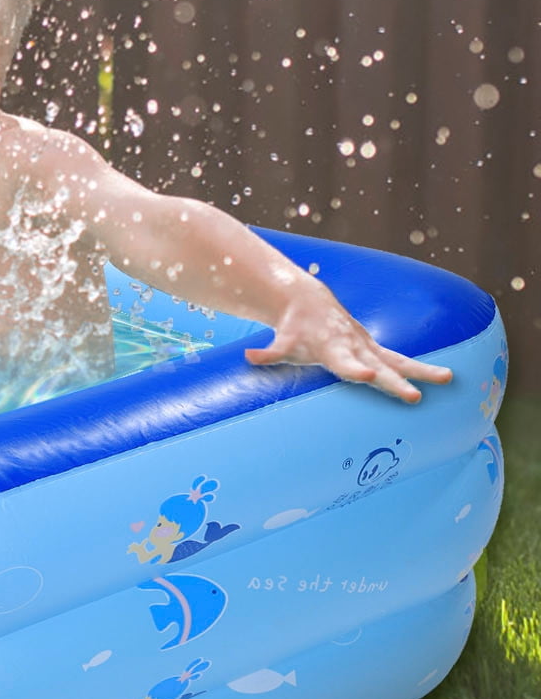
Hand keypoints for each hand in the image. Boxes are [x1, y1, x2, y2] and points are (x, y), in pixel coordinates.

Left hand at [244, 287, 452, 402]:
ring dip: (421, 371)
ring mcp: (368, 348)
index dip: (354, 370)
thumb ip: (270, 352)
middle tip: (413, 396)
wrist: (308, 302)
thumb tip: (250, 356)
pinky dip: (421, 369)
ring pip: (398, 361)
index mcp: (332, 349)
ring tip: (448, 379)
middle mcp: (354, 348)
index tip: (367, 376)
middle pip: (377, 367)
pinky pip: (401, 360)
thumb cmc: (294, 330)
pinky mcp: (376, 348)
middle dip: (394, 381)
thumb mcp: (281, 342)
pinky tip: (446, 378)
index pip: (344, 363)